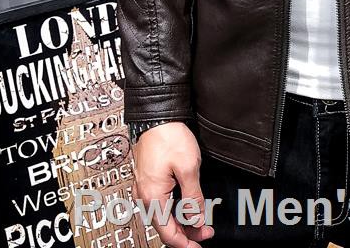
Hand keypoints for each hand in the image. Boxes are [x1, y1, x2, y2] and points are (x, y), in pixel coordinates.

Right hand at [133, 122, 214, 247]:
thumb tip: (196, 220)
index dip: (186, 242)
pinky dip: (173, 208)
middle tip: (206, 231)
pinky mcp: (147, 179)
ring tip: (199, 219)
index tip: (201, 243)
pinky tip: (186, 206)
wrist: (157, 115)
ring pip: (162, 214)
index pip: (168, 233)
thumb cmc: (169, 137)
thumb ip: (193, 198)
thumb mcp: (188, 168)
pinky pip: (159, 202)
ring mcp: (144, 187)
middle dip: (186, 231)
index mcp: (152, 197)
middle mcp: (144, 196)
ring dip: (180, 220)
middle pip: (165, 225)